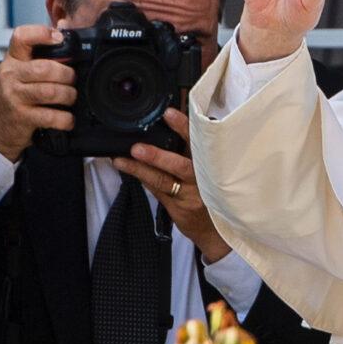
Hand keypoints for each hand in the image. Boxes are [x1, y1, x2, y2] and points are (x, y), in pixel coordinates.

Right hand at [0, 25, 76, 161]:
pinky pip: (51, 116)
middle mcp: (11, 75)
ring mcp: (15, 97)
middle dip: (67, 75)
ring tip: (70, 98)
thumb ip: (41, 53)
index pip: (22, 38)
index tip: (58, 38)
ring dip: (69, 96)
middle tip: (71, 80)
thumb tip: (63, 26)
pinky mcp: (22, 117)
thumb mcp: (22, 71)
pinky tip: (67, 119)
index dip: (41, 34)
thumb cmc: (16, 94)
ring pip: (51, 92)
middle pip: (45, 69)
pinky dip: (66, 119)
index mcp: (13, 60)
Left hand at [113, 109, 230, 262]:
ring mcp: (191, 196)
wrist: (218, 231)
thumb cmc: (215, 194)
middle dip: (160, 155)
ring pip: (163, 180)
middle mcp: (204, 180)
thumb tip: (174, 123)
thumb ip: (198, 150)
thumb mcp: (214, 170)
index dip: (186, 128)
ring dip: (142, 168)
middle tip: (138, 146)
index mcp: (214, 164)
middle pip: (181, 165)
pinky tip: (125, 166)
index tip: (169, 113)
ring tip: (124, 158)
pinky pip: (157, 190)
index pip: (200, 143)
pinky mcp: (179, 208)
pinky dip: (140, 177)